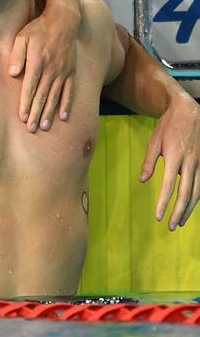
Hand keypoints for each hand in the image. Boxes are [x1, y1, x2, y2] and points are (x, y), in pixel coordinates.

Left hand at [9, 4, 78, 131]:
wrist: (63, 20)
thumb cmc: (38, 29)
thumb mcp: (22, 37)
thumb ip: (16, 55)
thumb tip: (12, 73)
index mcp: (37, 62)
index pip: (30, 87)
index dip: (26, 103)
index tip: (22, 117)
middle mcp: (51, 69)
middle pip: (42, 96)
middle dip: (35, 113)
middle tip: (31, 128)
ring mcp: (62, 71)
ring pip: (55, 96)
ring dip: (49, 112)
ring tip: (44, 127)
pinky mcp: (71, 71)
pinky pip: (69, 91)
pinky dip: (66, 104)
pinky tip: (64, 116)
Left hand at [140, 92, 199, 229]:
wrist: (188, 110)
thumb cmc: (167, 126)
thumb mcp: (154, 140)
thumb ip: (149, 161)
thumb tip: (143, 180)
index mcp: (175, 157)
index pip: (169, 186)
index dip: (163, 203)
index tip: (158, 216)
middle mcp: (190, 162)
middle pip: (186, 194)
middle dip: (179, 212)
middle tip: (171, 226)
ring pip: (197, 192)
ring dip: (189, 209)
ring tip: (181, 222)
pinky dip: (197, 198)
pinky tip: (191, 207)